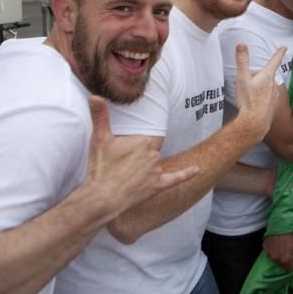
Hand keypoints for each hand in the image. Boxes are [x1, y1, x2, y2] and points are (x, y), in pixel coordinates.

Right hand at [84, 97, 198, 216]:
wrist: (103, 197)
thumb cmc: (101, 167)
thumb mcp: (99, 139)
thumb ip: (100, 116)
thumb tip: (95, 96)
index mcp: (143, 140)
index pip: (140, 140)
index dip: (128, 148)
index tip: (118, 155)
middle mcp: (153, 154)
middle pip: (146, 153)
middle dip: (134, 159)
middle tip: (119, 168)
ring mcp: (156, 170)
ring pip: (153, 166)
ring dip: (143, 171)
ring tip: (125, 178)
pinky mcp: (158, 186)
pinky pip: (176, 178)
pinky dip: (187, 174)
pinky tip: (198, 169)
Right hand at [233, 44, 284, 139]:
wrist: (255, 122)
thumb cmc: (248, 100)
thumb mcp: (242, 78)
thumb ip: (242, 61)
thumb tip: (241, 44)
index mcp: (267, 75)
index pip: (274, 60)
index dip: (279, 53)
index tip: (284, 47)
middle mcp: (274, 84)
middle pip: (264, 76)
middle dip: (255, 79)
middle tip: (245, 87)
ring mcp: (275, 95)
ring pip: (265, 87)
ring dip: (257, 89)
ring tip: (248, 98)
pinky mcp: (274, 105)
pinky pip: (266, 98)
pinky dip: (260, 100)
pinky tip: (254, 105)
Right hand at [265, 232, 292, 271]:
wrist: (281, 221)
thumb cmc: (292, 233)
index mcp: (285, 260)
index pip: (289, 269)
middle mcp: (275, 259)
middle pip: (282, 265)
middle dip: (286, 260)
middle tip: (290, 251)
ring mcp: (269, 253)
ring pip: (275, 259)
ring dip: (279, 255)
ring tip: (283, 246)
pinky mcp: (265, 247)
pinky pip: (270, 252)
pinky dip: (274, 250)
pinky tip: (277, 243)